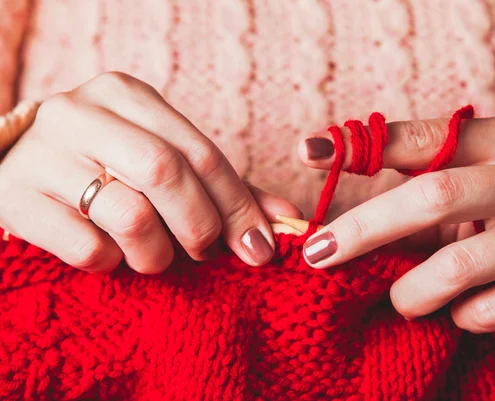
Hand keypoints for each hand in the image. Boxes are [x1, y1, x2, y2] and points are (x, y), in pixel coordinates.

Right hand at [0, 72, 300, 272]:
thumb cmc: (105, 165)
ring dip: (156, 253)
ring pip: (130, 216)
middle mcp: (82, 113)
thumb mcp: (161, 157)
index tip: (261, 248)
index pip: (202, 153)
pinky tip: (108, 252)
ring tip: (153, 255)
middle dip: (201, 227)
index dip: (239, 206)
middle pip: (167, 175)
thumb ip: (221, 186)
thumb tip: (284, 218)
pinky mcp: (14, 197)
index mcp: (128, 95)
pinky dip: (112, 263)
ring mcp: (43, 153)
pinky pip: (88, 248)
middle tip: (204, 252)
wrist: (15, 164)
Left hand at [298, 116, 494, 332]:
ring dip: (412, 291)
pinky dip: (460, 317)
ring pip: (457, 266)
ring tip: (404, 299)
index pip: (426, 136)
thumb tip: (329, 194)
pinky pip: (488, 309)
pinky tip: (465, 311)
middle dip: (364, 229)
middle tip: (319, 255)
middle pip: (432, 196)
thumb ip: (419, 188)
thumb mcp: (475, 191)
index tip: (307, 152)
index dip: (363, 145)